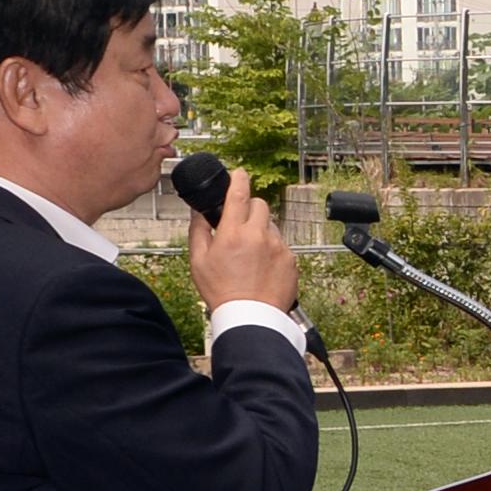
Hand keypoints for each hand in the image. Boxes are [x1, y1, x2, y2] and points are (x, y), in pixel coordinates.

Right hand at [186, 173, 298, 315]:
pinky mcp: (292, 260)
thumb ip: (199, 231)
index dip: (239, 179)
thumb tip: (199, 212)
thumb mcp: (198, 261)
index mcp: (234, 233)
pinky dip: (272, 251)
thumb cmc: (222, 292)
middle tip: (240, 225)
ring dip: (262, 232)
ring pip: (272, 226)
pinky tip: (262, 268)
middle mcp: (259, 235)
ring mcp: (279, 247)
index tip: (240, 173)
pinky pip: (282, 246)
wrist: (251, 317)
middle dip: (250, 209)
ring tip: (250, 256)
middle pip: (260, 205)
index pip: (238, 194)